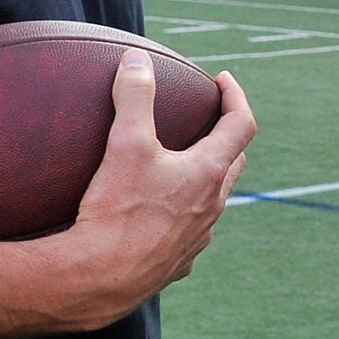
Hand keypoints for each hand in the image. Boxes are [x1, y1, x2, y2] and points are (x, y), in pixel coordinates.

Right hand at [58, 54, 255, 325]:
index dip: (236, 96)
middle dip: (225, 137)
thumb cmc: (116, 212)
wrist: (98, 280)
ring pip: (213, 201)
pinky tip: (159, 216)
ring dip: (206, 178)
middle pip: (233, 163)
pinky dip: (183, 216)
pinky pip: (190, 234)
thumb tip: (136, 59)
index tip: (222, 81)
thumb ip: (135, 96)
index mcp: (207, 173)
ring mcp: (197, 239)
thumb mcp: (124, 144)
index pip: (241, 124)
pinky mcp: (176, 264)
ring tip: (181, 166)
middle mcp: (211, 207)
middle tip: (206, 120)